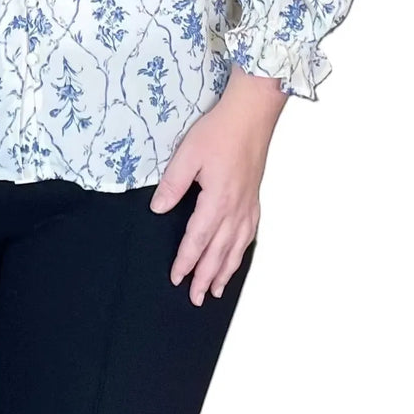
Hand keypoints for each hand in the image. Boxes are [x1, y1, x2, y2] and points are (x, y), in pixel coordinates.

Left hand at [149, 106, 263, 305]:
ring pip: (236, 247)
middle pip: (219, 252)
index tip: (176, 278)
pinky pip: (250, 234)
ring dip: (226, 271)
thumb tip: (158, 208)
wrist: (252, 115)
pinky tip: (238, 256)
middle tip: (195, 298)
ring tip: (216, 290)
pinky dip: (242, 251)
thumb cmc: (220, 131)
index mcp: (217, 201)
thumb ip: (172, 184)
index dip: (185, 261)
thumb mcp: (187, 154)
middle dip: (205, 277)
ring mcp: (248, 205)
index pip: (197, 240)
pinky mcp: (255, 198)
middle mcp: (236, 209)